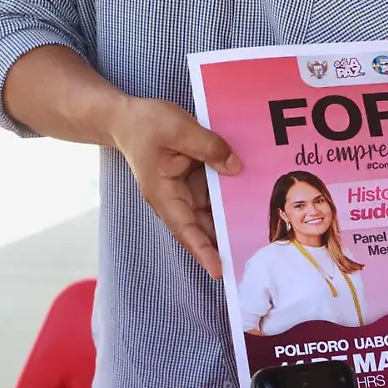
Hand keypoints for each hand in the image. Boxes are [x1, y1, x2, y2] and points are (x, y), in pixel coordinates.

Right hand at [108, 97, 242, 278]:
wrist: (127, 117)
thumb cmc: (145, 124)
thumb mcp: (178, 128)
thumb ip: (209, 147)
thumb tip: (236, 168)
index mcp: (164, 195)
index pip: (186, 229)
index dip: (203, 251)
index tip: (219, 271)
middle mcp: (176, 200)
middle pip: (204, 227)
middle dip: (226, 242)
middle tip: (253, 256)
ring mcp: (187, 191)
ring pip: (213, 213)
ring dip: (233, 221)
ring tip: (260, 235)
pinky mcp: (195, 181)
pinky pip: (216, 194)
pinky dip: (232, 198)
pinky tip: (254, 200)